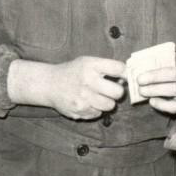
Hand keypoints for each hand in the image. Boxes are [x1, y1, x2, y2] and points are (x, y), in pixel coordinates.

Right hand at [9, 55, 125, 119]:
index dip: (125, 74)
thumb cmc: (72, 72)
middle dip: (116, 92)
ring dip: (107, 102)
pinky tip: (87, 103)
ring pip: (110, 106)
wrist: (49, 84)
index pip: (119, 69)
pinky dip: (95, 110)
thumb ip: (106, 68)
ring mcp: (83, 98)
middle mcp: (87, 81)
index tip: (123, 77)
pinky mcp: (79, 111)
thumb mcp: (87, 62)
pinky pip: (98, 114)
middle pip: (118, 92)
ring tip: (98, 97)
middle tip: (110, 90)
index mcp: (90, 65)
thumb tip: (126, 79)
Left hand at [136, 51, 175, 113]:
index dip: (155, 70)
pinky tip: (152, 101)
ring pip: (174, 89)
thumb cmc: (174, 71)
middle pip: (173, 74)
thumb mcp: (170, 61)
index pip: (171, 62)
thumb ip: (156, 61)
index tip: (140, 74)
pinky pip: (175, 106)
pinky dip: (162, 105)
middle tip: (139, 82)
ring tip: (143, 91)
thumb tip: (132, 65)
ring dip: (155, 90)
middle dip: (154, 78)